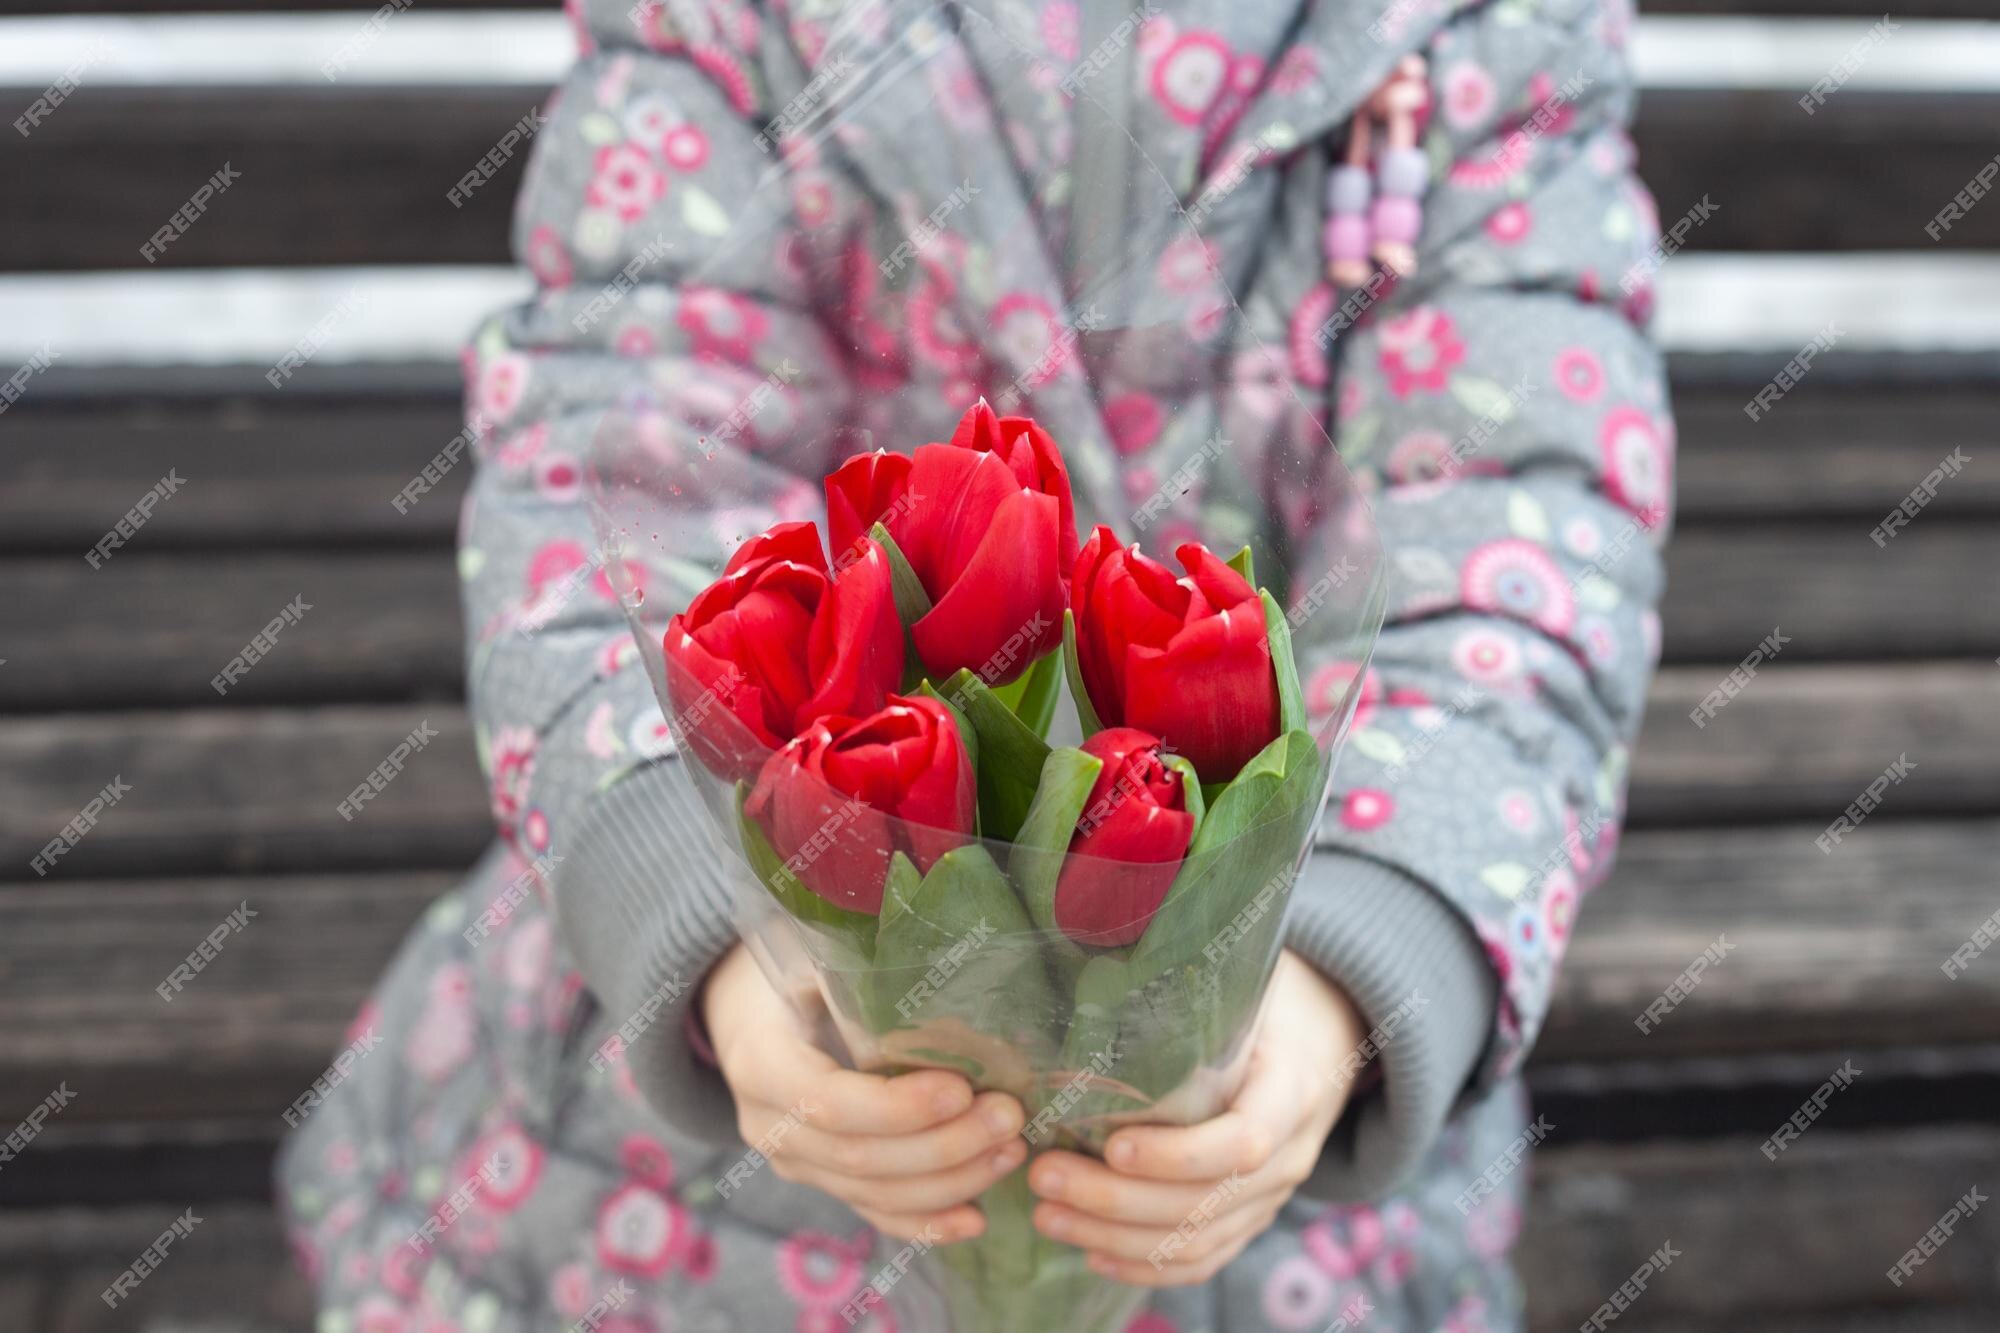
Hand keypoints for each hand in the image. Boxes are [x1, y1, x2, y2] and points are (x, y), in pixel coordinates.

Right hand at [702, 943, 1028, 1242]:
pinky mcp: (822, 1179)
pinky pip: (873, 1212)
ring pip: (873, 1193)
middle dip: (943, 1146)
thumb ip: (859, 970)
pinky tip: (975, 1218)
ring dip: (950, 1181)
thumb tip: (948, 977)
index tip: (961, 1089)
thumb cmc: (789, 964)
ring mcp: (794, 1160)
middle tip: (1009, 1117)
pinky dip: (926, 1222)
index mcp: (760, 1061)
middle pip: (860, 1157)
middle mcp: (769, 1124)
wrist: (747, 1007)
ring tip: (1010, 1151)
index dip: (897, 1108)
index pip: (828, 1104)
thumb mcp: (811, 950)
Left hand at [1026, 951, 1366, 1285]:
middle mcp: (1291, 1152)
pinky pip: (1203, 1259)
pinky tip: (1091, 1253)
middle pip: (1206, 1202)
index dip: (1179, 1155)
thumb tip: (1100, 941)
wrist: (1328, 1036)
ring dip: (1115, 1236)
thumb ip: (1194, 979)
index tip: (1111, 1144)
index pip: (1244, 1141)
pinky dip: (1146, 1265)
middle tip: (1044, 1175)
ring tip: (1047, 1213)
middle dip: (1118, 1200)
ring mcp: (1273, 1194)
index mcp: (1293, 1086)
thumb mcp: (1249, 980)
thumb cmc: (1271, 998)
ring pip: (1197, 1239)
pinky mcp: (1251, 1216)